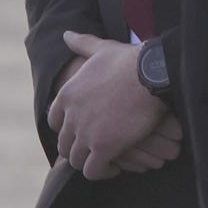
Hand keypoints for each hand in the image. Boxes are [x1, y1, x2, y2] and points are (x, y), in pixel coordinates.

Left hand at [48, 31, 171, 180]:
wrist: (152, 74)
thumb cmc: (131, 60)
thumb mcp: (102, 49)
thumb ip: (81, 44)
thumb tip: (65, 34)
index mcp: (68, 94)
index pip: (55, 121)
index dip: (68, 127)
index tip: (83, 129)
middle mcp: (71, 116)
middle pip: (64, 143)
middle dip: (77, 147)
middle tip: (95, 148)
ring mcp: (86, 133)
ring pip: (76, 160)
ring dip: (89, 162)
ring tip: (105, 160)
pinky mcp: (103, 147)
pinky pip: (93, 170)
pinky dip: (101, 172)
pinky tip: (113, 167)